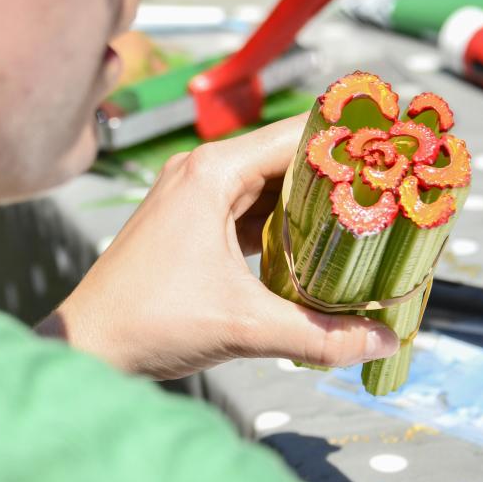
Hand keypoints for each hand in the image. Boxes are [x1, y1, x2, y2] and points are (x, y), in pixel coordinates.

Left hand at [44, 115, 398, 379]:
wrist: (87, 347)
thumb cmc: (147, 323)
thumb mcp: (244, 327)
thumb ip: (320, 335)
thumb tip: (384, 339)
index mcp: (212, 172)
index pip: (298, 135)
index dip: (350, 140)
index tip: (396, 146)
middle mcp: (202, 173)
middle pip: (288, 159)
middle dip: (340, 176)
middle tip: (395, 190)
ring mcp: (194, 198)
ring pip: (270, 188)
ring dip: (314, 204)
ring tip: (370, 217)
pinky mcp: (190, 225)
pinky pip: (250, 213)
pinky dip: (285, 227)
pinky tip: (320, 249)